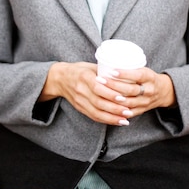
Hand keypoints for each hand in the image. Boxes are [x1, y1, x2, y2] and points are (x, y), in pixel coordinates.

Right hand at [39, 62, 175, 125]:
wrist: (59, 79)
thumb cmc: (79, 70)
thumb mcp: (90, 66)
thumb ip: (105, 71)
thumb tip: (125, 74)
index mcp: (83, 77)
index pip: (97, 87)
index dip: (110, 94)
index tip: (123, 97)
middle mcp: (80, 90)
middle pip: (98, 102)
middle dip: (115, 108)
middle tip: (129, 110)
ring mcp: (79, 101)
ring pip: (97, 112)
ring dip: (112, 117)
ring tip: (126, 119)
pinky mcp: (80, 108)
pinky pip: (94, 116)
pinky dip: (106, 120)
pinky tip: (117, 121)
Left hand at [95, 67, 176, 122]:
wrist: (163, 92)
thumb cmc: (147, 77)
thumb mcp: (143, 69)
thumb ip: (129, 68)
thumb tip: (107, 60)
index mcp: (150, 77)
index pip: (138, 75)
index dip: (124, 74)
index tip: (112, 71)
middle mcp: (149, 90)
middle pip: (131, 90)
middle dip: (114, 85)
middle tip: (101, 80)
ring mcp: (146, 102)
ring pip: (129, 102)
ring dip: (114, 99)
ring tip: (101, 93)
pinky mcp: (142, 110)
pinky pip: (129, 112)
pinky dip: (119, 111)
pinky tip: (108, 107)